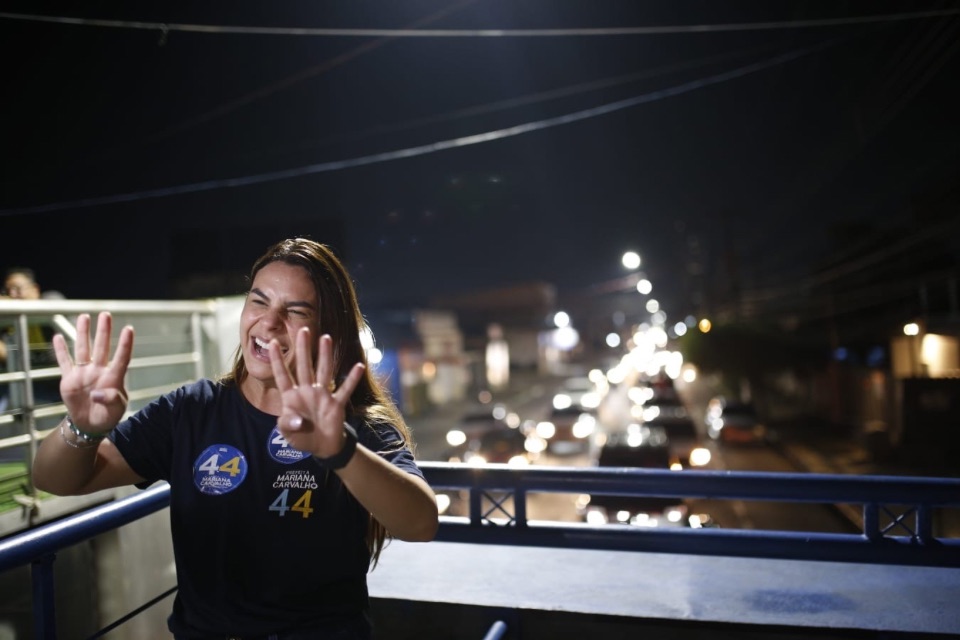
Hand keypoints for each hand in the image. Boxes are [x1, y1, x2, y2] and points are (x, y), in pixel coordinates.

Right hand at [52, 311, 134, 433]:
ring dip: (83, 334)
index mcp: (114, 378)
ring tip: (84, 317)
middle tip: (105, 314)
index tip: (129, 329)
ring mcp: (84, 373)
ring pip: (83, 349)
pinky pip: (65, 362)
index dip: (125, 344)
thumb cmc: (108, 415)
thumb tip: (97, 394)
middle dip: (103, 331)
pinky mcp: (70, 379)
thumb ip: (110, 400)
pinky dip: (60, 350)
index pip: (122, 358)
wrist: (90, 423)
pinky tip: (57, 337)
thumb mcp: (116, 410)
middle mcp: (99, 371)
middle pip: (102, 348)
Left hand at [269, 328, 364, 458]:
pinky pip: (345, 389)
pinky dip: (352, 379)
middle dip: (303, 348)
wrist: (322, 447)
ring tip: (326, 338)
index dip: (277, 361)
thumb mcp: (287, 434)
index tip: (273, 343)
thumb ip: (288, 425)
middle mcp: (307, 391)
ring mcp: (322, 396)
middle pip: (304, 366)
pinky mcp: (336, 404)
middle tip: (303, 330)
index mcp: (291, 397)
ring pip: (324, 371)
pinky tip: (359, 366)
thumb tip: (298, 421)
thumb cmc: (301, 437)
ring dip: (325, 355)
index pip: (283, 375)